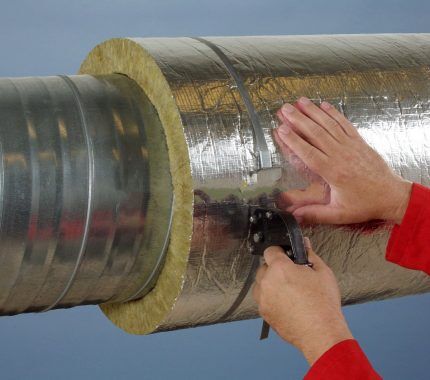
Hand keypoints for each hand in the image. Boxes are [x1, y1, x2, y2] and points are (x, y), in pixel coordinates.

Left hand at [252, 239, 352, 364]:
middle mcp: (267, 282)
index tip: (286, 256)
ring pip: (260, 283)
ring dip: (270, 283)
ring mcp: (263, 298)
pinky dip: (270, 298)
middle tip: (291, 275)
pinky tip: (286, 302)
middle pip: (264, 267)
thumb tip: (304, 243)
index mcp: (280, 268)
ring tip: (288, 290)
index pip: (270, 250)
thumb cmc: (323, 304)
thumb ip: (310, 254)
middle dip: (275, 268)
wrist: (321, 333)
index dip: (279, 251)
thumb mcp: (322, 272)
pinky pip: (262, 299)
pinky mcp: (264, 312)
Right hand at [275, 97, 411, 224]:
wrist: (391, 195)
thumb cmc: (364, 204)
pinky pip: (344, 124)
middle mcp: (340, 155)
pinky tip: (324, 105)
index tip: (281, 129)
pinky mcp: (359, 142)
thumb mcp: (339, 214)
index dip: (293, 140)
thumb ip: (315, 214)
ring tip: (300, 101)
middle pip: (316, 133)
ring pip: (329, 125)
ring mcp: (350, 146)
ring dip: (313, 112)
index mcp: (333, 172)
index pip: (308, 153)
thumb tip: (293, 216)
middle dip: (298, 119)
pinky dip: (334, 113)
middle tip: (284, 109)